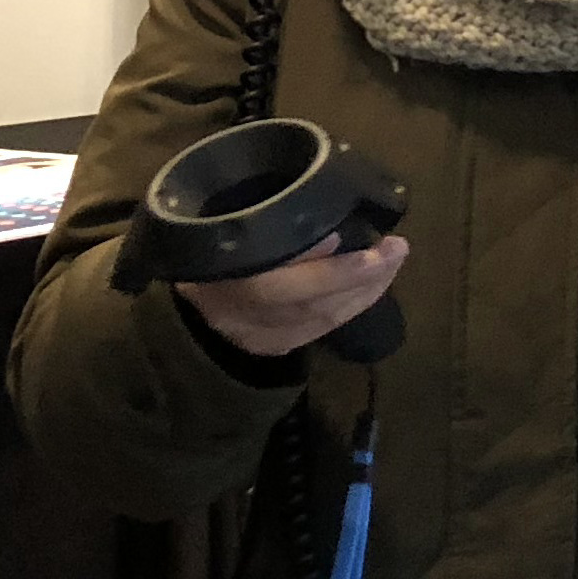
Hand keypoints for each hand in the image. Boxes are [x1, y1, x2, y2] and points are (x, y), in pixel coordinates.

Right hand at [183, 228, 412, 358]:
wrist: (180, 305)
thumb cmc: (202, 251)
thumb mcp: (220, 230)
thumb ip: (266, 230)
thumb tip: (330, 235)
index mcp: (220, 284)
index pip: (278, 288)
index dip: (328, 273)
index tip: (367, 249)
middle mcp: (241, 319)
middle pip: (310, 306)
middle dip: (360, 278)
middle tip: (397, 249)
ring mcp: (258, 339)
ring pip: (321, 321)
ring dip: (365, 292)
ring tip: (393, 261)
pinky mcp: (272, 348)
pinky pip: (320, 332)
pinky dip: (351, 308)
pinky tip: (374, 287)